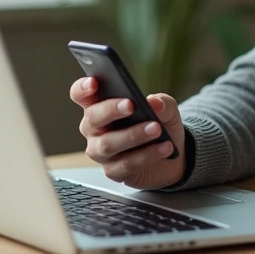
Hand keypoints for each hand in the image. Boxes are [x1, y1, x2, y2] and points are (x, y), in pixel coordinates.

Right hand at [70, 78, 186, 189]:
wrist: (173, 156)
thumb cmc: (161, 125)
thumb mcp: (166, 109)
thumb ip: (161, 102)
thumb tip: (154, 102)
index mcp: (100, 106)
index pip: (81, 95)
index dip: (83, 88)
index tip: (94, 82)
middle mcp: (95, 129)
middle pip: (92, 118)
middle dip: (110, 110)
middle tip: (131, 105)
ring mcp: (101, 151)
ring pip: (107, 144)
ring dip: (133, 135)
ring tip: (156, 129)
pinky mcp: (113, 171)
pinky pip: (125, 164)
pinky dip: (147, 155)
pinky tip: (164, 147)